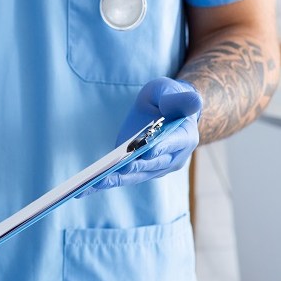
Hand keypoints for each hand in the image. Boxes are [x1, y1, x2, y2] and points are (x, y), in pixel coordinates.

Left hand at [90, 77, 201, 191]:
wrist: (167, 111)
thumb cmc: (167, 98)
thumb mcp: (169, 91)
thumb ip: (178, 98)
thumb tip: (194, 100)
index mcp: (185, 136)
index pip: (174, 143)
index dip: (161, 147)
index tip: (147, 151)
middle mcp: (174, 157)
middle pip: (152, 163)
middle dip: (134, 166)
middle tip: (116, 170)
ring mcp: (157, 167)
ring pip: (136, 175)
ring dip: (115, 180)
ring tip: (95, 182)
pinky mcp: (141, 171)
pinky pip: (124, 178)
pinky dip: (106, 183)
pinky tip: (85, 189)